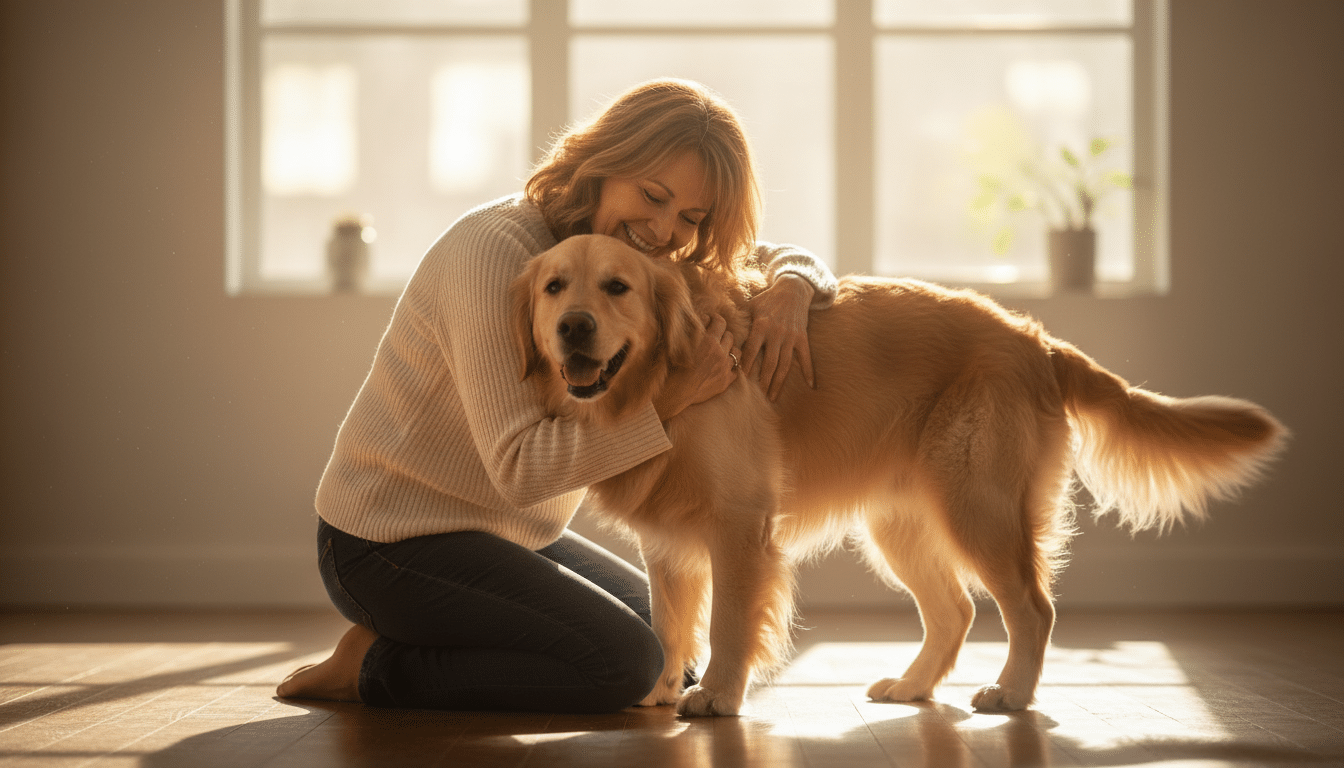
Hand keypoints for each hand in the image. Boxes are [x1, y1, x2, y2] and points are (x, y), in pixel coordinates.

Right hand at [653, 313, 736, 420]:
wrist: (674, 392)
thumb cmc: (672, 365)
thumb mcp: (681, 341)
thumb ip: (695, 328)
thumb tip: (705, 318)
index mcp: (709, 341)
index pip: (721, 322)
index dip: (716, 318)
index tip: (711, 320)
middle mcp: (720, 353)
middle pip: (730, 336)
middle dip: (722, 334)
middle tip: (714, 336)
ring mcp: (725, 368)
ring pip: (736, 352)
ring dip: (729, 349)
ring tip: (721, 351)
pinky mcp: (725, 381)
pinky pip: (737, 369)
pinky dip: (731, 366)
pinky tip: (723, 366)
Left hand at [739, 274, 814, 400]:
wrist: (793, 289)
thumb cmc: (768, 299)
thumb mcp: (751, 305)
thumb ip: (739, 319)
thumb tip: (718, 328)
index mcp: (761, 325)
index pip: (752, 349)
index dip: (746, 364)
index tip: (741, 378)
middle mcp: (776, 333)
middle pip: (769, 362)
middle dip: (764, 380)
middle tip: (758, 396)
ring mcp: (790, 336)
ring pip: (785, 364)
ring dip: (779, 382)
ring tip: (773, 397)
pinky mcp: (802, 337)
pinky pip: (806, 357)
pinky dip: (809, 371)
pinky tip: (811, 385)